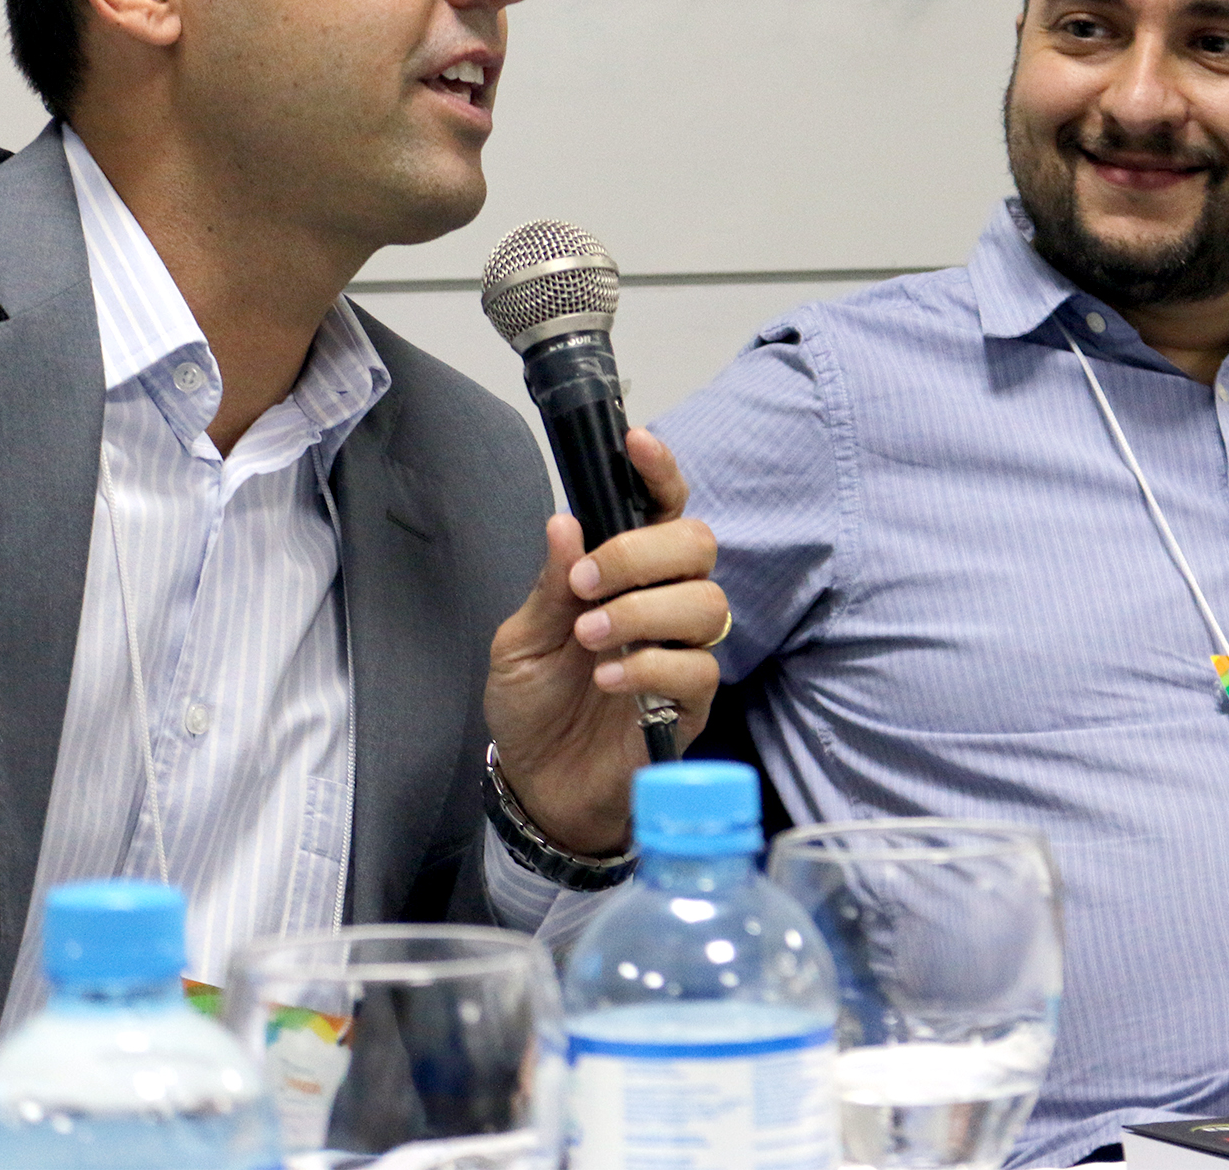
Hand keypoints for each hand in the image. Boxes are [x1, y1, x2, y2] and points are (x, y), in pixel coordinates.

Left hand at [484, 429, 727, 856]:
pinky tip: (608, 680)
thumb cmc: (534, 706)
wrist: (540, 785)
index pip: (660, 508)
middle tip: (589, 583)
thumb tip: (566, 522)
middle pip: (697, 545)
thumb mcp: (521, 640)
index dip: (659, 472)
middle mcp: (662, 602)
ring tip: (590, 638)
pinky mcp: (692, 702)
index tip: (637, 442)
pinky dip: (651, 665)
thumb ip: (550, 585)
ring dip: (644, 611)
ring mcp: (683, 651)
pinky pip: (699, 668)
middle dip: (643, 553)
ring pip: (707, 602)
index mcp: (624, 573)